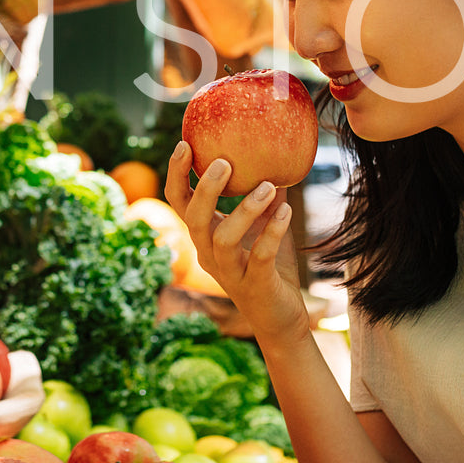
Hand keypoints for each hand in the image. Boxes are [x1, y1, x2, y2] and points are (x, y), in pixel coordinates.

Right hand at [166, 140, 310, 345]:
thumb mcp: (266, 224)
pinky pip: (259, 256)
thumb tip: (276, 154)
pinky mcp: (255, 285)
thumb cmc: (269, 266)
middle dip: (205, 189)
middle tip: (224, 162)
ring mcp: (230, 273)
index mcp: (205, 236)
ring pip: (223, 240)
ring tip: (268, 186)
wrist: (280, 318)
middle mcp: (209, 254)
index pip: (179, 203)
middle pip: (193, 219)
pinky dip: (272, 231)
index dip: (176, 175)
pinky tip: (287, 210)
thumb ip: (265, 194)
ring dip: (245, 210)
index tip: (184, 144)